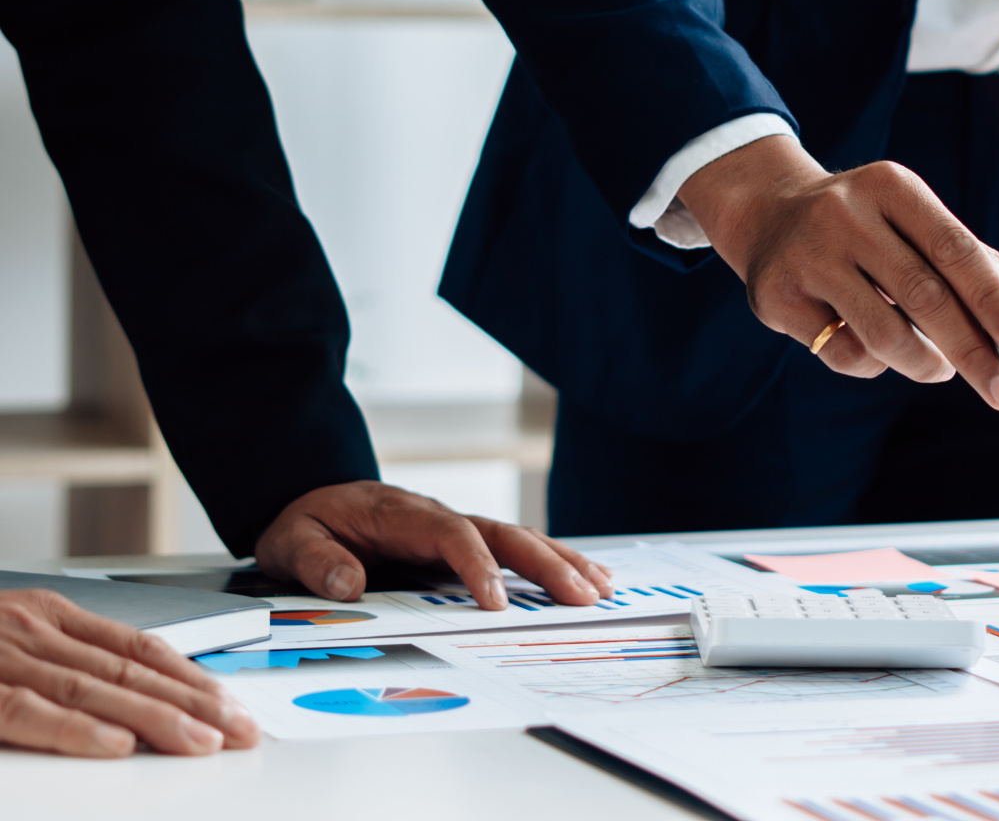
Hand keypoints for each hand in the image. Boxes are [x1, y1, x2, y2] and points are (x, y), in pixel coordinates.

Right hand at [0, 588, 258, 756]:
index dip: (192, 678)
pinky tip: (118, 744)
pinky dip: (76, 728)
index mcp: (54, 618)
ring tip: (201, 742)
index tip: (233, 707)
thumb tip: (132, 696)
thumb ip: (68, 659)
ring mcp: (7, 661)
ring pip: (94, 689)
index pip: (140, 649)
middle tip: (238, 731)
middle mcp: (39, 634)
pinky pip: (28, 711)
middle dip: (192, 703)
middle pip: (131, 671)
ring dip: (154, 718)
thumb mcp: (15, 638)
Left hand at [255, 481, 613, 608]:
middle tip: (582, 596)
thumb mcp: (292, 540)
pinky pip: (515, 551)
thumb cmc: (307, 522)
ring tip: (601, 590)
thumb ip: (316, 560)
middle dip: (546, 565)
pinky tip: (586, 579)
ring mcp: (457, 529)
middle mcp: (440, 517)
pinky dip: (554, 563)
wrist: (313, 500)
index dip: (478, 566)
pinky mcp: (464, 545)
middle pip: (504, 535)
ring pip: (520, 540)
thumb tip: (348, 583)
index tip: (495, 603)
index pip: (452, 535)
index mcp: (402, 515)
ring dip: (562, 563)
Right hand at [678, 134, 998, 407]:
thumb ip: (967, 260)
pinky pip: (844, 354)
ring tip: (939, 369)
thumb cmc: (865, 225)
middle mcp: (847, 215)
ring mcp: (808, 255)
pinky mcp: (778, 296)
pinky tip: (877, 351)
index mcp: (892, 187)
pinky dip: (874, 365)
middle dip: (971, 351)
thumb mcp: (912, 223)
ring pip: (884, 334)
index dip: (993, 299)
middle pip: (925, 296)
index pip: (955, 248)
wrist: (769, 213)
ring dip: (925, 364)